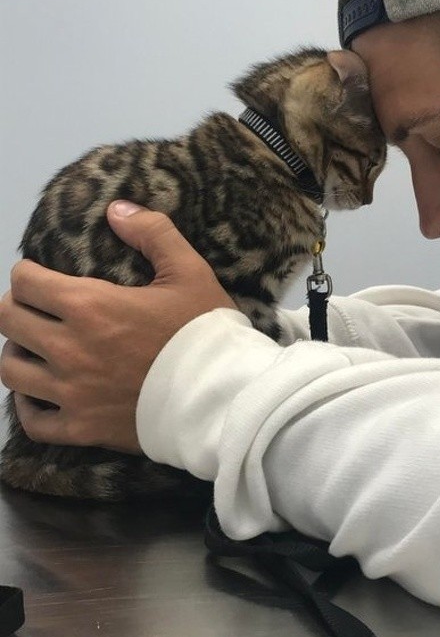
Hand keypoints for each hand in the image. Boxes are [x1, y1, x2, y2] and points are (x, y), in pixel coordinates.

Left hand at [0, 201, 235, 452]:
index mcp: (89, 306)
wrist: (221, 398)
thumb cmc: (205, 331)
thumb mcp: (190, 271)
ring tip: (35, 349)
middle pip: (7, 321)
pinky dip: (28, 406)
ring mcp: (70, 393)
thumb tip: (116, 208)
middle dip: (17, 307)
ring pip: (10, 370)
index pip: (25, 282)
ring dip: (17, 353)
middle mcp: (68, 348)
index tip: (40, 275)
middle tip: (37, 308)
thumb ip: (153, 232)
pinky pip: (31, 420)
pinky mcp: (80, 428)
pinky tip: (40, 395)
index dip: (28, 273)